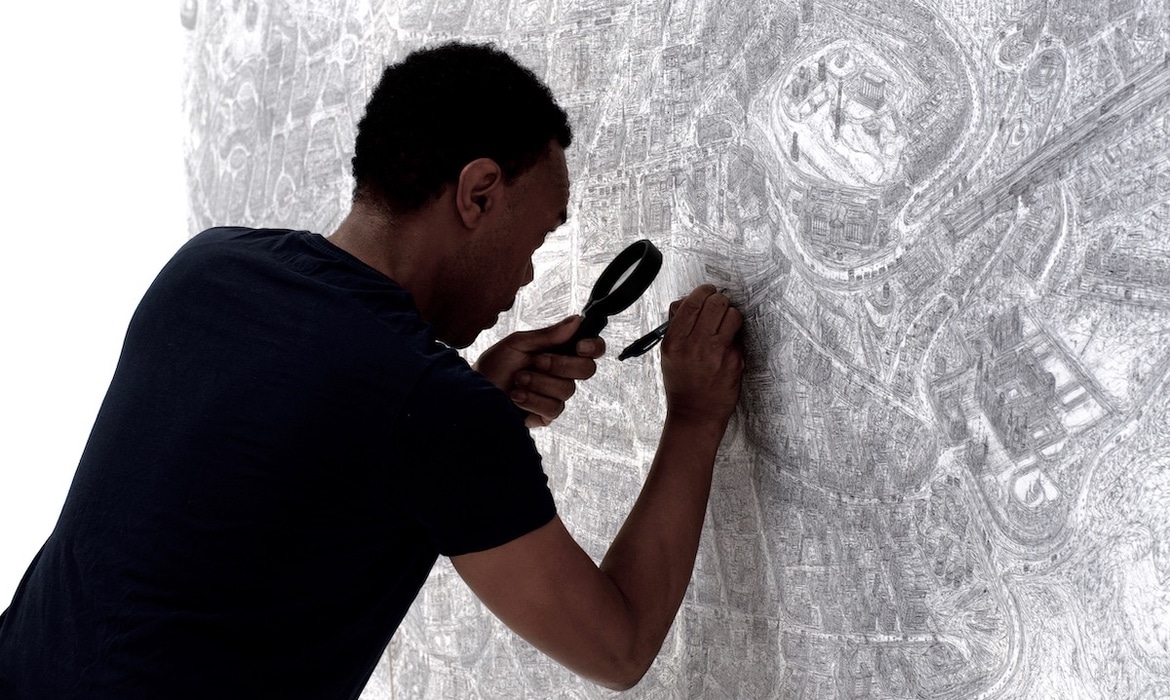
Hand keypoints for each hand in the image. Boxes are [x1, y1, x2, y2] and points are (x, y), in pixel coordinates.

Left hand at [474, 316, 606, 427]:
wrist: (475, 391)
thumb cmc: (495, 365)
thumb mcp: (518, 344)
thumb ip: (548, 335)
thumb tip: (577, 320)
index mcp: (559, 351)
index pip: (592, 349)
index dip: (593, 346)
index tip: (579, 346)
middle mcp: (562, 373)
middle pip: (586, 370)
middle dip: (560, 364)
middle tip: (536, 361)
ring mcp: (556, 395)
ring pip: (567, 390)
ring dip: (538, 382)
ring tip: (517, 380)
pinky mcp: (547, 415)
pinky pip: (553, 408)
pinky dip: (532, 399)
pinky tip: (515, 396)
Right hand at [661, 285, 743, 424]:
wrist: (695, 413)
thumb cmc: (681, 382)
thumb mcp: (668, 353)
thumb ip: (677, 325)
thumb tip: (688, 301)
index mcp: (675, 340)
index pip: (692, 302)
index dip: (703, 291)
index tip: (708, 291)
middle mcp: (695, 344)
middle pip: (716, 303)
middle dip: (720, 300)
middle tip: (719, 305)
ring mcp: (717, 352)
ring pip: (733, 315)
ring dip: (730, 315)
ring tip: (725, 324)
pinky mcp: (735, 361)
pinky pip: (738, 336)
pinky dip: (734, 337)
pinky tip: (727, 347)